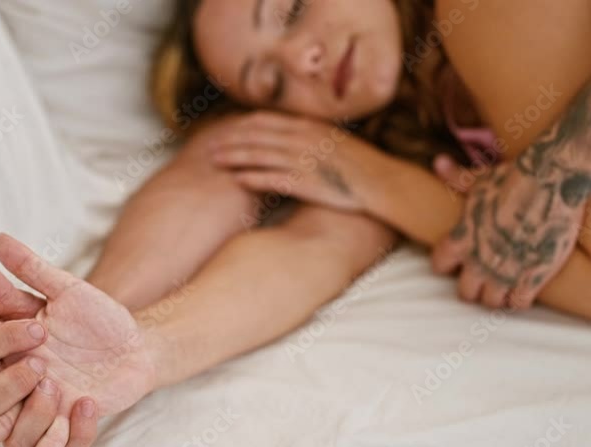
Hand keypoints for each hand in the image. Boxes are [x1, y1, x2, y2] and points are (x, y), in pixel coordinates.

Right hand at [0, 234, 157, 446]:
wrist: (135, 346)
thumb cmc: (94, 319)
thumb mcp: (66, 291)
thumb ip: (30, 273)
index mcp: (5, 345)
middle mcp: (11, 381)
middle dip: (0, 383)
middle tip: (40, 361)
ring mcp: (34, 409)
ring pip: (2, 431)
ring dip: (29, 414)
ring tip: (60, 388)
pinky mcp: (63, 429)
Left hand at [207, 111, 389, 211]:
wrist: (382, 182)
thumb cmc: (359, 164)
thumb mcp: (333, 138)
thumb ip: (309, 134)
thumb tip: (288, 133)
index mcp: (308, 126)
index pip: (265, 121)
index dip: (240, 125)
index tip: (222, 128)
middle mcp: (302, 140)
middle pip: (256, 136)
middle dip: (230, 140)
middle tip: (208, 145)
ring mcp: (303, 160)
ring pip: (259, 156)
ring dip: (234, 157)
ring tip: (214, 161)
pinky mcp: (306, 183)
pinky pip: (273, 179)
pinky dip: (253, 178)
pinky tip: (237, 180)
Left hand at [430, 156, 584, 308]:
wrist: (551, 181)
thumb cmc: (514, 176)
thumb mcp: (480, 178)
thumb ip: (456, 178)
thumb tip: (438, 162)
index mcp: (461, 238)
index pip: (439, 265)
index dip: (449, 263)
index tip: (460, 259)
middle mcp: (478, 260)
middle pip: (465, 293)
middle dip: (474, 286)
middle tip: (485, 277)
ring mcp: (505, 272)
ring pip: (491, 302)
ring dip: (497, 295)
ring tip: (506, 285)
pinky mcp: (532, 278)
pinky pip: (519, 304)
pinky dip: (521, 298)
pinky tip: (526, 286)